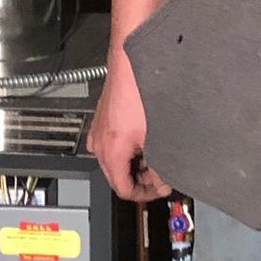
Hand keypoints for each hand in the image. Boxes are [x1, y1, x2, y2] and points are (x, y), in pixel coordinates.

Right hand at [88, 55, 170, 203]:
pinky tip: (143, 139)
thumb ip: (159, 167)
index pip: (123, 190)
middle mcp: (99, 144)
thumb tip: (162, 183)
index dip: (144, 195)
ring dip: (134, 164)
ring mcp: (98, 132)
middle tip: (160, 176)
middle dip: (140, 180)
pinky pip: (112, 145)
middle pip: (117, 177)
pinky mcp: (103, 121)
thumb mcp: (156, 138)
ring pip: (115, 161)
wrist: (131, 65)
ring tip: (155, 155)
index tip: (159, 190)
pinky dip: (127, 149)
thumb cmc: (140, 93)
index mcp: (110, 152)